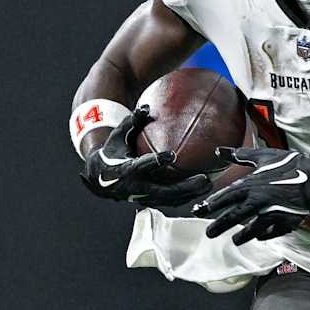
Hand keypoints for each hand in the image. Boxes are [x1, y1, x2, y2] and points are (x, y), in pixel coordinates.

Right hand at [80, 105, 211, 205]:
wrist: (100, 178)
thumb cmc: (112, 152)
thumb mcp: (118, 136)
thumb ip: (132, 121)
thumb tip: (147, 108)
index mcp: (125, 170)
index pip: (141, 166)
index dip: (156, 162)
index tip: (171, 155)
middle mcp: (135, 187)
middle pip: (163, 191)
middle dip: (184, 187)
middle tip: (203, 178)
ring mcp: (143, 197)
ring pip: (170, 200)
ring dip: (190, 194)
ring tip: (209, 184)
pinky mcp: (150, 201)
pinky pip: (170, 201)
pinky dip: (186, 197)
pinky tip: (202, 189)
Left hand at [192, 146, 309, 244]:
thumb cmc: (289, 163)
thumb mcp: (263, 156)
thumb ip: (239, 155)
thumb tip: (218, 150)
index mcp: (251, 184)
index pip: (225, 197)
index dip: (211, 205)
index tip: (198, 211)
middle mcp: (258, 200)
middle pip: (234, 217)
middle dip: (219, 226)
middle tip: (209, 234)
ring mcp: (271, 213)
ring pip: (251, 229)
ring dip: (242, 236)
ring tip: (234, 240)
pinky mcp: (285, 222)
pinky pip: (271, 232)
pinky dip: (264, 235)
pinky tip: (258, 237)